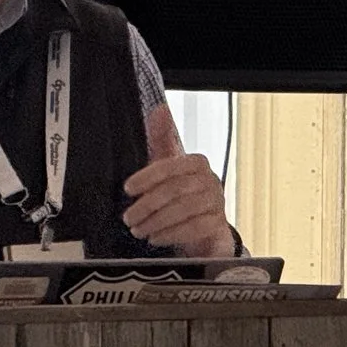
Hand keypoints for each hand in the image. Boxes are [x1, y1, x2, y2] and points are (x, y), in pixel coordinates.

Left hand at [123, 104, 236, 256]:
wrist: (202, 227)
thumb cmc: (180, 195)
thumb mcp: (166, 167)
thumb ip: (161, 138)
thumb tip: (160, 109)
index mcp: (197, 163)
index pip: (172, 166)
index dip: (148, 177)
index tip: (128, 189)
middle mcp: (211, 181)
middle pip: (176, 190)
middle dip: (148, 205)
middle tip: (129, 217)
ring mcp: (217, 203)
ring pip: (185, 210)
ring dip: (157, 221)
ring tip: (139, 229)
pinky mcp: (218, 224)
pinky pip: (196, 228)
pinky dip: (172, 234)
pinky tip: (156, 237)